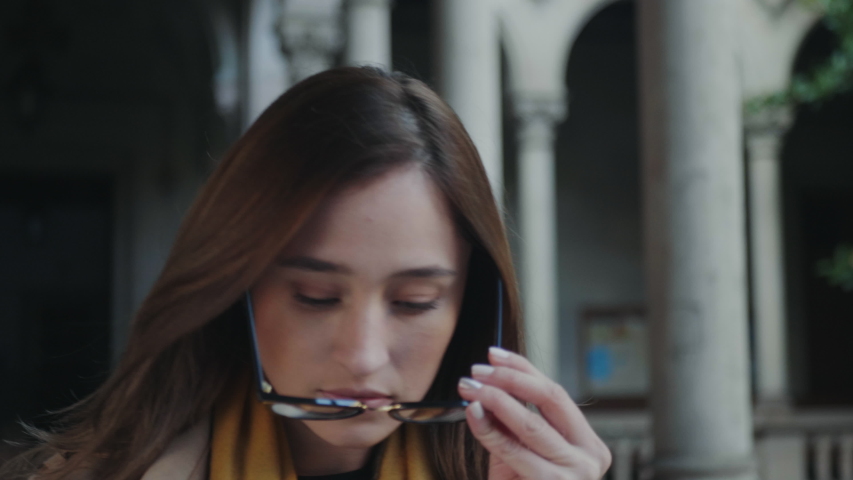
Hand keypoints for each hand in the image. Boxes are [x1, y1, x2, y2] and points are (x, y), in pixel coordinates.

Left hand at [457, 347, 611, 479]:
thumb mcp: (523, 451)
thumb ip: (514, 419)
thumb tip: (487, 378)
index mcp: (588, 443)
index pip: (556, 393)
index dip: (523, 369)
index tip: (493, 354)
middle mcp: (589, 458)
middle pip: (550, 401)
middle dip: (509, 380)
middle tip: (477, 371)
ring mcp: (575, 476)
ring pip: (532, 425)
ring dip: (495, 400)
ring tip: (469, 388)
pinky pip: (514, 452)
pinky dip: (490, 430)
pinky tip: (473, 414)